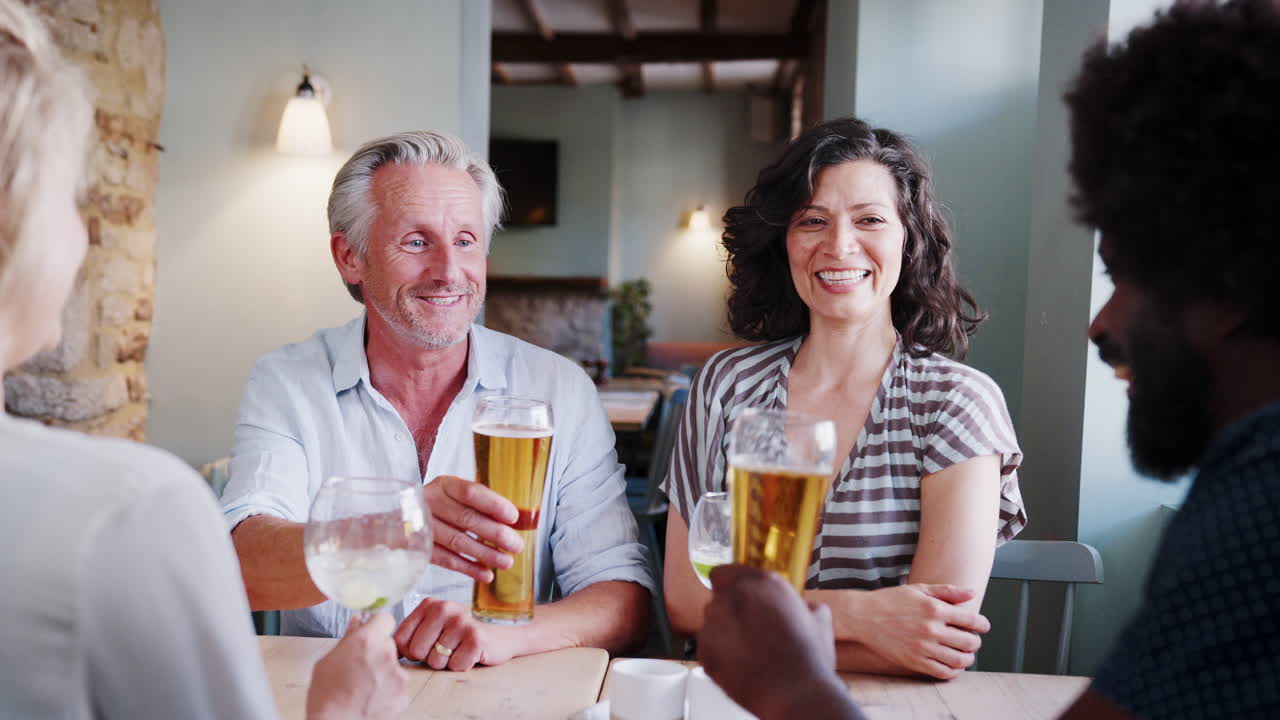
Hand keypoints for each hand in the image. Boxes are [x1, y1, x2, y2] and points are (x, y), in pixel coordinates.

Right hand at [306, 613, 408, 719]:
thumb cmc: (326, 696)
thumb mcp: (328, 660)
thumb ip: (348, 638)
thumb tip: (357, 622)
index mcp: (367, 641)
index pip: (385, 618)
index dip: (376, 625)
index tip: (371, 631)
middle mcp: (387, 654)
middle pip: (388, 642)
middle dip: (377, 650)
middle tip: (360, 664)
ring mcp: (398, 676)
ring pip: (394, 664)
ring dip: (383, 670)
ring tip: (364, 685)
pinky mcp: (403, 694)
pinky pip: (398, 684)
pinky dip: (388, 689)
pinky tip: (371, 696)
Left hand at [394, 596, 517, 670]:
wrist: (498, 637)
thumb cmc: (458, 636)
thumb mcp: (432, 628)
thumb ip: (409, 635)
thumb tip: (386, 651)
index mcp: (428, 604)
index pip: (400, 639)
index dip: (411, 652)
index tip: (427, 645)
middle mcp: (443, 607)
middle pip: (417, 652)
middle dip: (430, 658)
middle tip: (446, 648)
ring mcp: (461, 620)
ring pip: (436, 661)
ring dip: (447, 663)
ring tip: (458, 650)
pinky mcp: (476, 637)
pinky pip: (455, 666)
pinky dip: (462, 665)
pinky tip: (469, 653)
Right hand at [424, 475, 523, 582]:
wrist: (402, 521)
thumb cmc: (442, 508)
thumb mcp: (460, 499)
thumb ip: (486, 507)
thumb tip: (521, 522)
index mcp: (444, 485)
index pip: (471, 492)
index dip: (494, 505)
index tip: (513, 518)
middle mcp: (430, 502)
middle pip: (467, 519)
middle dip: (496, 534)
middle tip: (516, 545)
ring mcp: (421, 526)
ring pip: (458, 542)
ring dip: (485, 554)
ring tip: (506, 562)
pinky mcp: (418, 548)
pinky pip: (447, 560)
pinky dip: (468, 569)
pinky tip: (486, 574)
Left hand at [700, 566, 847, 719]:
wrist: (796, 695)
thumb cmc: (809, 659)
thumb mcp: (819, 619)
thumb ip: (803, 604)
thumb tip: (803, 607)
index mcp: (762, 584)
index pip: (725, 572)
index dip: (731, 584)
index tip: (740, 597)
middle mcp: (734, 597)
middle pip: (719, 597)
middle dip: (731, 610)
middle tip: (750, 628)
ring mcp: (715, 624)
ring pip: (712, 621)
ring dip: (724, 630)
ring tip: (748, 650)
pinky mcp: (705, 650)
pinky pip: (707, 645)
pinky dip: (719, 653)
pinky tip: (740, 664)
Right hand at [853, 584, 988, 679]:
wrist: (863, 616)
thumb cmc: (891, 600)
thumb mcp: (919, 589)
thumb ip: (947, 591)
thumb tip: (972, 593)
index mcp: (935, 609)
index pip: (972, 620)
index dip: (983, 624)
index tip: (982, 626)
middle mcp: (931, 629)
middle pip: (969, 642)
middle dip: (975, 642)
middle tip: (971, 640)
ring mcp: (923, 647)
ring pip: (959, 660)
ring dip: (967, 659)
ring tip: (964, 655)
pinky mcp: (914, 661)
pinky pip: (942, 672)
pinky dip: (952, 672)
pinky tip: (951, 665)